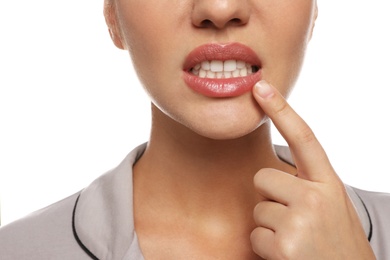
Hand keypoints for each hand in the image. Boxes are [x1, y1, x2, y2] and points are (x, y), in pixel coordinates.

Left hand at [250, 80, 374, 258]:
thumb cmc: (336, 243)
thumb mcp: (331, 206)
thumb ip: (307, 185)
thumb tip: (268, 174)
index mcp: (329, 184)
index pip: (303, 137)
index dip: (282, 109)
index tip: (261, 88)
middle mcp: (316, 197)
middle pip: (263, 177)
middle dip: (271, 198)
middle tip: (295, 222)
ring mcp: (299, 221)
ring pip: (258, 209)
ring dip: (270, 226)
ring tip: (296, 241)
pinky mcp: (283, 246)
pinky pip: (255, 235)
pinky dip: (266, 247)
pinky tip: (288, 256)